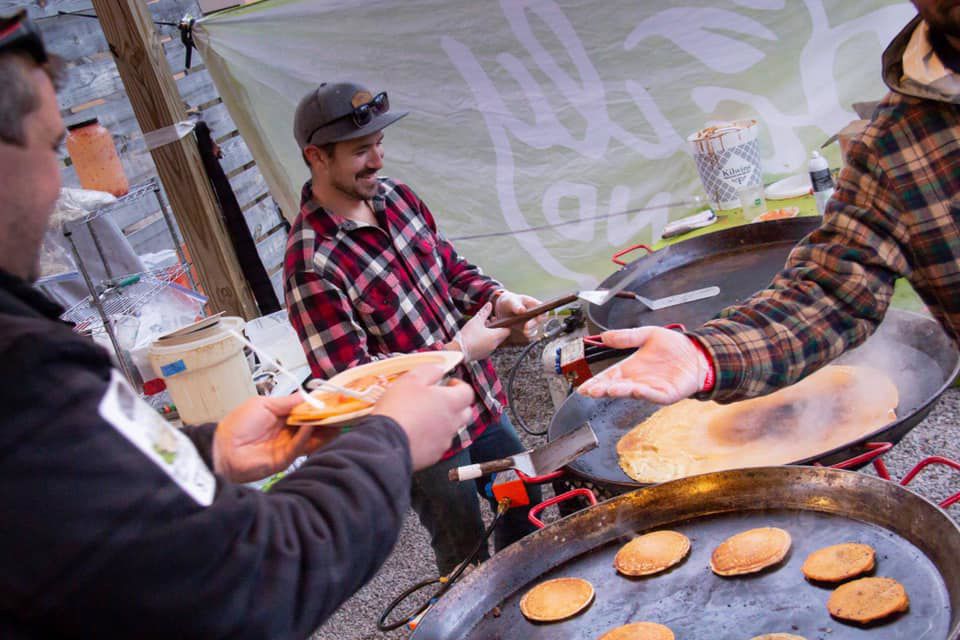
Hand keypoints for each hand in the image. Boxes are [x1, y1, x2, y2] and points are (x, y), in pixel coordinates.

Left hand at [213, 394, 336, 482]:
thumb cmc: (238, 424)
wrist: (222, 448)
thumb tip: (308, 396)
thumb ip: (287, 402)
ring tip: (336, 420)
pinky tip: (312, 426)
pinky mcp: (285, 460)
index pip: (307, 412)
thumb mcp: (264, 405)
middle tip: (343, 412)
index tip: (334, 401)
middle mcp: (288, 432)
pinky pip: (299, 447)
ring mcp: (288, 447)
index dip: (320, 407)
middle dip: (327, 419)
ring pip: (312, 438)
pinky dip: (307, 437)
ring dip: (323, 430)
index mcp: (282, 417)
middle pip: (313, 426)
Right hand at [372, 364, 475, 469]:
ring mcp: (444, 441)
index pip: (467, 392)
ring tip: (422, 417)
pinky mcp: (433, 455)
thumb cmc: (398, 409)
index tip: (448, 383)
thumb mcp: (411, 379)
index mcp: (450, 402)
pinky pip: (438, 443)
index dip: (459, 385)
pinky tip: (416, 433)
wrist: (385, 443)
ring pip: (451, 428)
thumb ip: (430, 370)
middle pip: (464, 412)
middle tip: (438, 399)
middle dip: (455, 404)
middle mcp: (452, 423)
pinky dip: (431, 437)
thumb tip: (439, 369)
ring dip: (442, 421)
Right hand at [456, 302, 508, 360]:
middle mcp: (495, 345)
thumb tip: (490, 304)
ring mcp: (489, 351)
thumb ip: (484, 312)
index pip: (507, 330)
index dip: (504, 324)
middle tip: (487, 321)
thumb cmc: (468, 335)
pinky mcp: (483, 355)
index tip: (497, 319)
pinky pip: (488, 347)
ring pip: (494, 341)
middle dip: (496, 328)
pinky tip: (476, 337)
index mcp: (495, 336)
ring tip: (481, 329)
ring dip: (490, 335)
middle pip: (501, 336)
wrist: (458, 351)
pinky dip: (485, 342)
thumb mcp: (476, 321)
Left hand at [495, 290, 542, 339]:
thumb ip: (516, 305)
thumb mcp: (510, 301)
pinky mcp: (527, 330)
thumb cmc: (509, 302)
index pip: (543, 309)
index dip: (542, 314)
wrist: (503, 309)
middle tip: (527, 327)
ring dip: (530, 331)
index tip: (538, 319)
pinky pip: (530, 334)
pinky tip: (523, 335)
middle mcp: (536, 314)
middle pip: (539, 320)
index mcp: (534, 304)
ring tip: (525, 332)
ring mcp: (532, 323)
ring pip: (535, 329)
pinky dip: (527, 335)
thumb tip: (522, 310)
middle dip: (533, 324)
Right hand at [577, 327, 707, 403]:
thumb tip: (605, 336)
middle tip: (591, 390)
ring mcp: (651, 388)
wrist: (697, 353)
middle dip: (603, 389)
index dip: (596, 382)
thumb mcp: (647, 335)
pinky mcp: (666, 394)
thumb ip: (627, 337)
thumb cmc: (674, 347)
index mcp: (630, 368)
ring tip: (609, 389)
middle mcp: (637, 380)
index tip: (584, 386)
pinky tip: (635, 389)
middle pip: (616, 387)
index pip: (608, 377)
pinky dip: (644, 393)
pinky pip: (653, 395)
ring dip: (621, 391)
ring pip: (632, 392)